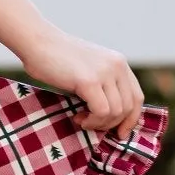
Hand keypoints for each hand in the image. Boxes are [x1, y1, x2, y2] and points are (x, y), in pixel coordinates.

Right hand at [17, 27, 146, 135]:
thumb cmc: (55, 58)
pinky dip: (92, 121)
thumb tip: (110, 115)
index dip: (131, 119)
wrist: (37, 42)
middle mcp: (117, 66)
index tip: (119, 132)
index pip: (137, 97)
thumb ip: (102, 84)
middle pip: (128, 107)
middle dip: (111, 124)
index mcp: (119, 63)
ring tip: (81, 119)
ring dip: (99, 123)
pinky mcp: (89, 81)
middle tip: (91, 125)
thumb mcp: (88, 69)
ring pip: (116, 112)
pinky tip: (78, 117)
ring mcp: (104, 73)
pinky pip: (101, 112)